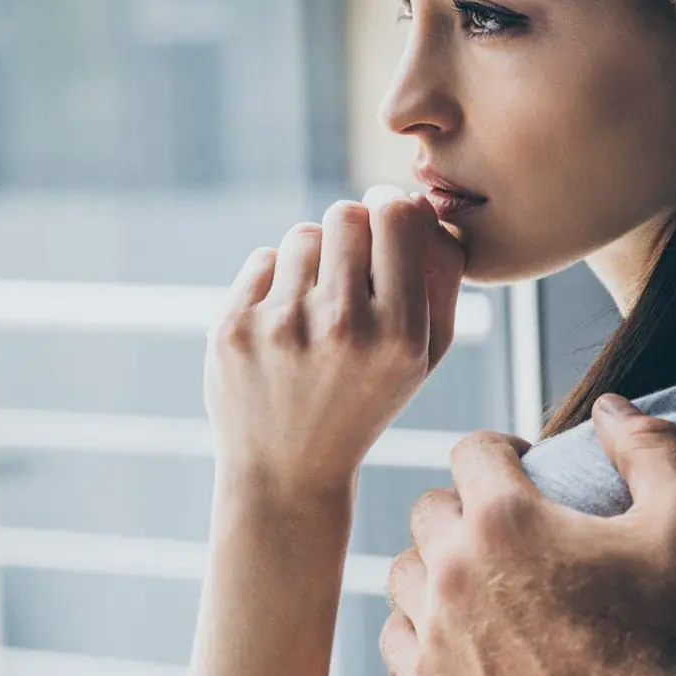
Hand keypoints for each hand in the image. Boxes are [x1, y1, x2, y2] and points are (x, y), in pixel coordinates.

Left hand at [204, 187, 464, 495]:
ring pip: (303, 234)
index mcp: (400, 334)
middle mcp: (342, 326)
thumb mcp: (425, 356)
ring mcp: (281, 326)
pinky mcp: (233, 328)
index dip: (392, 206)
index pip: (397, 217)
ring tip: (316, 303)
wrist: (287, 470)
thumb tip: (425, 205)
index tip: (387, 217)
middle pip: (346, 215)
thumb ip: (442, 278)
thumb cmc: (366, 400)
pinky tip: (283, 323)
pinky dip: (276, 279)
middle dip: (352, 229)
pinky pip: (264, 258)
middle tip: (350, 261)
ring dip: (313, 256)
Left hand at [380, 397, 675, 675]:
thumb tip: (610, 406)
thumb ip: (650, 448)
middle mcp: (457, 568)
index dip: (501, 449)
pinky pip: (395, 631)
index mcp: (507, 519)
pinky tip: (456, 624)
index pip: (472, 450)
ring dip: (436, 561)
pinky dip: (419, 621)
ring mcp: (436, 629)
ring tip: (478, 573)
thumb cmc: (673, 638)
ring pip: (405, 567)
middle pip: (431, 505)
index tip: (522, 466)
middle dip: (468, 504)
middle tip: (507, 524)